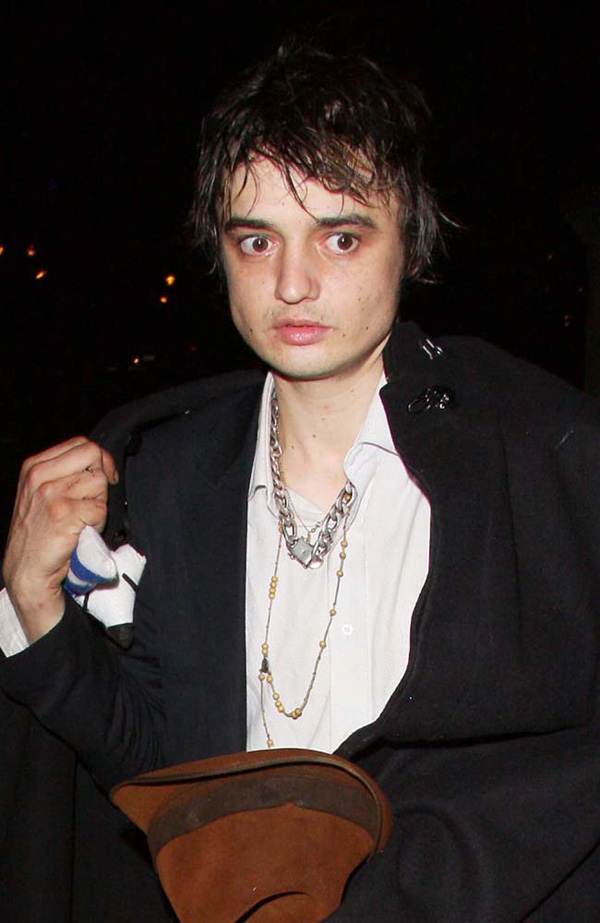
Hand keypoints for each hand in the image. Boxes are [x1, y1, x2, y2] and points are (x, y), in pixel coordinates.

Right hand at [2, 437, 118, 642]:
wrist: (27, 570)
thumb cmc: (39, 533)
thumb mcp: (40, 493)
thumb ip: (64, 472)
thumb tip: (100, 461)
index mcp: (34, 466)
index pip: (81, 444)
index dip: (99, 460)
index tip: (103, 476)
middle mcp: (40, 476)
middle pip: (94, 456)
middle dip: (102, 476)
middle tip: (94, 499)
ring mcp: (51, 494)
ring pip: (100, 482)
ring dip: (99, 504)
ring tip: (83, 520)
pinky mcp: (64, 514)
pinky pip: (101, 508)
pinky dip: (98, 522)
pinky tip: (82, 532)